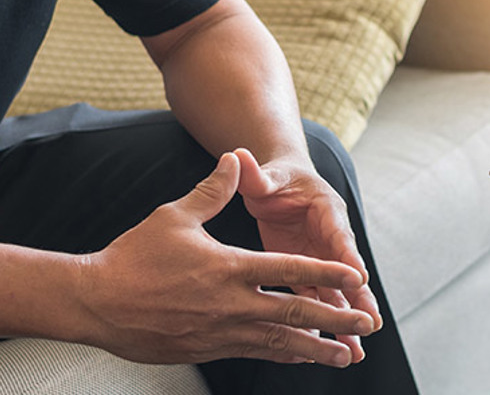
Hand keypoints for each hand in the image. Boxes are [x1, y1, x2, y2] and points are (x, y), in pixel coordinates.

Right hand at [77, 153, 374, 364]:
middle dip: (337, 319)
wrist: (95, 302)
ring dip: (318, 349)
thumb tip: (234, 159)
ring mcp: (222, 331)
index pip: (291, 270)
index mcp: (231, 268)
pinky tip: (302, 357)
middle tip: (367, 323)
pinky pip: (257, 352)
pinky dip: (284, 355)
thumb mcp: (175, 216)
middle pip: (296, 313)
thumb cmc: (134, 257)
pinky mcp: (209, 348)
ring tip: (347, 356)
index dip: (328, 274)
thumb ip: (213, 191)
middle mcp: (233, 303)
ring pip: (281, 342)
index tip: (357, 279)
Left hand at [234, 149, 378, 362]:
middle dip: (359, 299)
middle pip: (348, 271)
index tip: (358, 278)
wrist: (279, 183)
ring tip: (357, 350)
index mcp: (326, 210)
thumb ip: (257, 174)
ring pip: (337, 293)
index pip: (339, 235)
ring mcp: (321, 258)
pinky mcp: (307, 273)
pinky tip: (332, 347)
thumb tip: (239, 156)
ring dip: (346, 320)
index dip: (348, 257)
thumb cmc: (275, 177)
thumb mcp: (267, 175)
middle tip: (370, 324)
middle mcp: (331, 237)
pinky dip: (326, 322)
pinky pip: (319, 300)